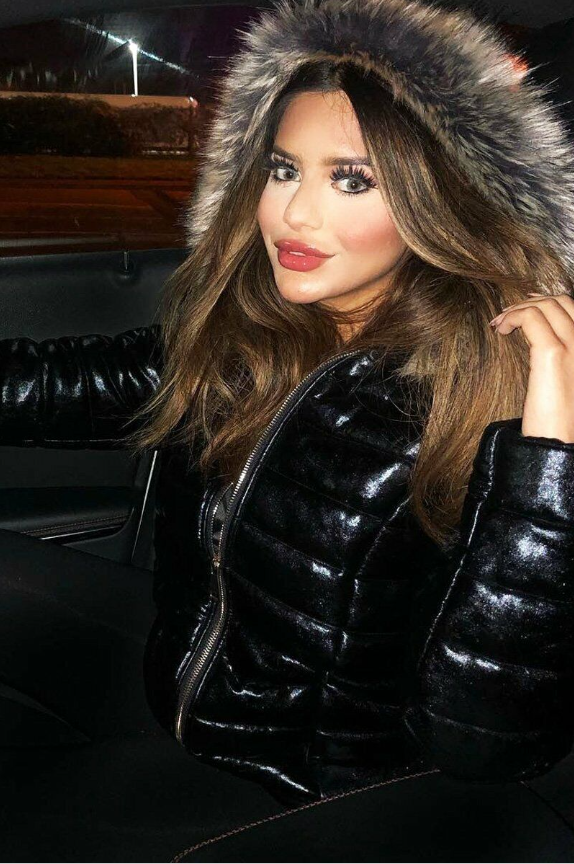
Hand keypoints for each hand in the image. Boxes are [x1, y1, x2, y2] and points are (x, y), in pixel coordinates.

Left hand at [489, 292, 573, 442]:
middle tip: (507, 316)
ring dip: (518, 308)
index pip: (572, 309)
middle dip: (530, 302)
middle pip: (560, 302)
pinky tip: (501, 330)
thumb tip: (541, 342)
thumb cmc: (560, 421)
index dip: (546, 303)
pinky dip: (512, 317)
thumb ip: (560, 361)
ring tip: (500, 323)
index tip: (523, 309)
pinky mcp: (552, 353)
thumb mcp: (566, 382)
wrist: (560, 443)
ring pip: (546, 305)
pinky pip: (531, 318)